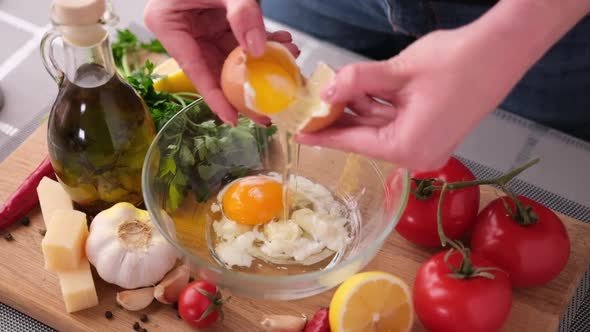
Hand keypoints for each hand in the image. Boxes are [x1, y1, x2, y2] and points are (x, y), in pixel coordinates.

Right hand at [144, 0, 298, 125]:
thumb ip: (242, 13)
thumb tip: (259, 51)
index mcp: (169, 25)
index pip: (195, 71)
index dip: (217, 98)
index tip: (235, 120)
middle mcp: (182, 29)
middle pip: (216, 69)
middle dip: (247, 86)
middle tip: (272, 109)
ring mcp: (199, 25)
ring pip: (232, 56)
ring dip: (261, 62)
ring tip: (289, 69)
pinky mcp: (216, 19)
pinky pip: (239, 38)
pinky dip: (261, 41)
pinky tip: (284, 44)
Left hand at [297, 27, 522, 170]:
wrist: (503, 50)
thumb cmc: (456, 62)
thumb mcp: (397, 72)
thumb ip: (356, 82)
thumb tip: (325, 92)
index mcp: (407, 148)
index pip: (354, 142)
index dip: (323, 134)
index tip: (299, 133)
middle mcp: (417, 155)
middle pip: (366, 135)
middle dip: (340, 116)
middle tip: (311, 103)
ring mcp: (428, 144)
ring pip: (381, 126)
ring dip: (359, 108)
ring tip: (332, 90)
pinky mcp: (434, 131)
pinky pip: (396, 122)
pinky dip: (378, 106)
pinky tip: (360, 89)